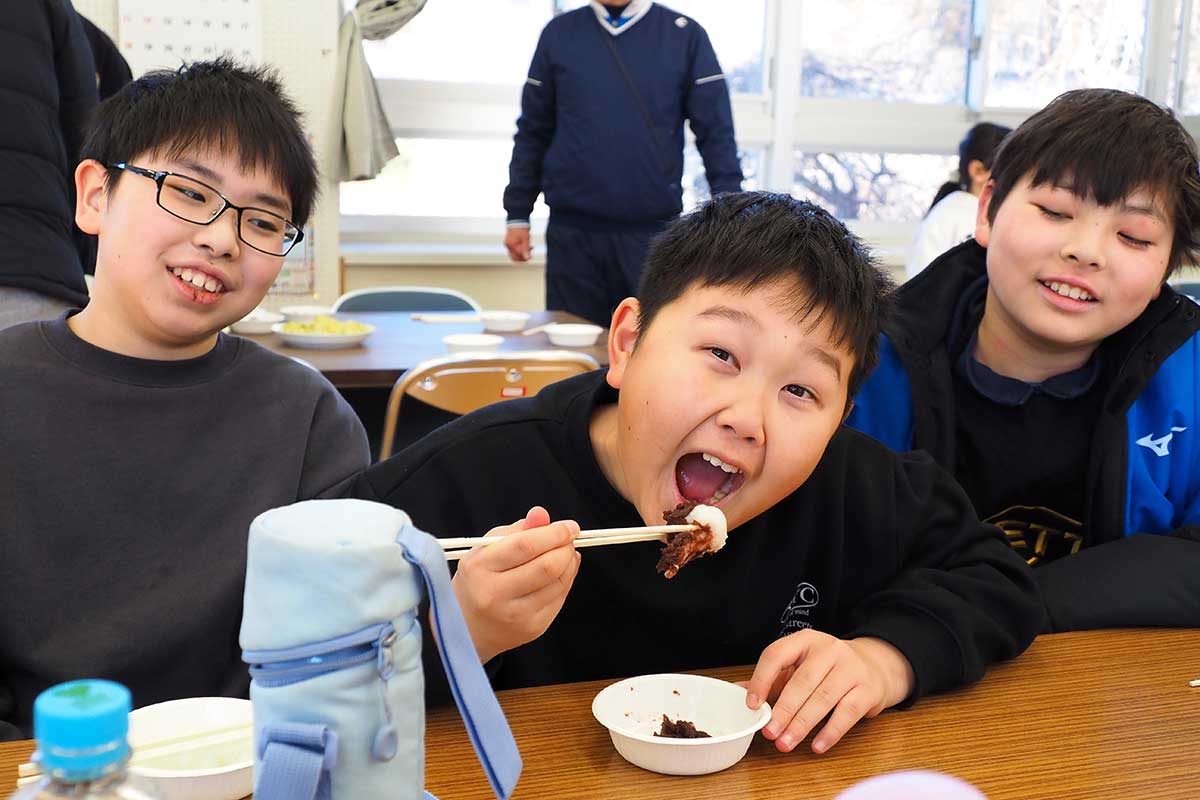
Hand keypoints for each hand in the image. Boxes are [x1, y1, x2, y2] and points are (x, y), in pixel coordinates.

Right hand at [451, 506, 579, 661]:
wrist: (467, 627)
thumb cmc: (478, 579)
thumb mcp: (486, 548)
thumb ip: (516, 530)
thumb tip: (542, 514)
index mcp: (480, 568)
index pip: (526, 546)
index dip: (554, 533)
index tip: (569, 526)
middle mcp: (495, 595)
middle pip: (547, 566)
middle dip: (565, 547)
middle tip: (569, 537)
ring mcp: (515, 615)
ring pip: (558, 583)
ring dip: (569, 562)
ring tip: (565, 552)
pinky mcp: (532, 628)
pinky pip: (559, 598)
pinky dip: (566, 579)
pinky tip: (561, 571)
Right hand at [504, 227, 531, 261]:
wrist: (518, 219)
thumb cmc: (522, 229)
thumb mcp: (526, 239)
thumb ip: (526, 249)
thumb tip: (527, 258)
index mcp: (511, 245)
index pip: (517, 256)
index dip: (524, 258)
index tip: (531, 256)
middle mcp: (508, 245)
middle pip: (514, 257)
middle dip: (522, 256)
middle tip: (530, 254)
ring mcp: (507, 244)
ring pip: (514, 253)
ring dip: (522, 253)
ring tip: (529, 247)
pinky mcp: (509, 242)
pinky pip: (514, 249)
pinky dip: (519, 249)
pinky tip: (526, 245)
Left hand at [743, 631, 913, 753]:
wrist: (875, 666)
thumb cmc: (828, 669)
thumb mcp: (799, 666)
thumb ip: (772, 679)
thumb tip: (737, 691)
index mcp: (805, 640)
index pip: (777, 654)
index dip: (762, 680)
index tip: (752, 704)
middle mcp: (829, 650)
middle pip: (801, 681)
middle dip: (783, 710)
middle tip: (769, 733)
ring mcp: (851, 668)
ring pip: (823, 698)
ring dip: (802, 724)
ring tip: (786, 743)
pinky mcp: (868, 689)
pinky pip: (847, 713)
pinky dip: (830, 732)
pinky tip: (817, 745)